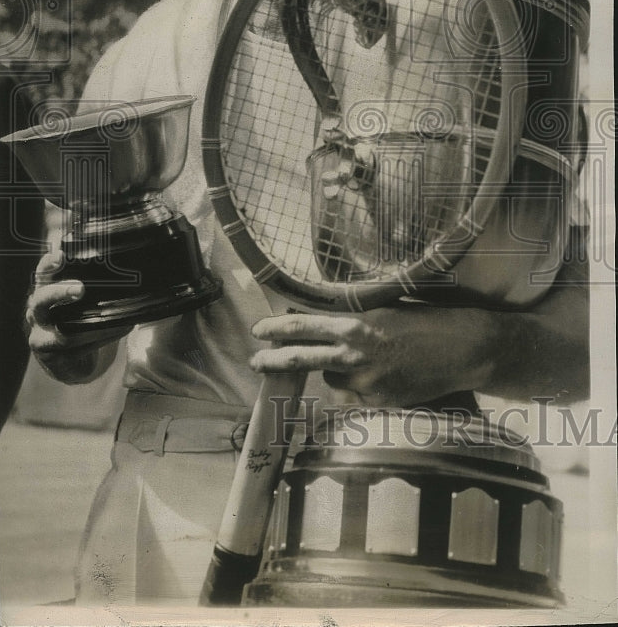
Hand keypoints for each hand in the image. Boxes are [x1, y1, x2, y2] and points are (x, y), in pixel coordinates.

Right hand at [26, 250, 131, 383]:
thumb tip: (124, 268)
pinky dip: (102, 338)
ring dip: (94, 326)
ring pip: (64, 333)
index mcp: (43, 293)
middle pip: (41, 300)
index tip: (60, 255)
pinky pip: (78, 350)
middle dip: (60, 293)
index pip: (42, 275)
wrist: (69, 363)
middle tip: (80, 289)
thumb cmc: (77, 323)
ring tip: (116, 318)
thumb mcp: (79, 302)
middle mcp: (36, 314)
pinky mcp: (52, 359)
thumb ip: (90, 285)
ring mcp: (40, 338)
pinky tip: (121, 329)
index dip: (48, 265)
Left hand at [250, 305, 494, 406]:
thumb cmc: (423, 321)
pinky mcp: (379, 402)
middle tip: (256, 361)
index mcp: (352, 326)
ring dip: (334, 374)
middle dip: (273, 360)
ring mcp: (365, 383)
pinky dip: (356, 390)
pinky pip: (354, 398)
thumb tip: (322, 327)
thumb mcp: (380, 312)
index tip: (259, 330)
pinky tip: (378, 377)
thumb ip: (350, 322)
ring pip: (330, 382)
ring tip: (360, 363)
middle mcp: (353, 355)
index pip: (302, 327)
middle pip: (300, 359)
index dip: (276, 329)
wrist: (459, 348)